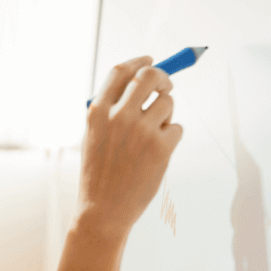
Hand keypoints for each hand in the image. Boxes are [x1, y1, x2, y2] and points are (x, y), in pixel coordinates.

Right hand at [78, 56, 183, 239]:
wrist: (103, 211)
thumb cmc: (99, 175)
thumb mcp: (93, 138)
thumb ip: (111, 110)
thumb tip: (142, 82)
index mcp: (97, 112)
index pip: (121, 71)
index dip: (138, 61)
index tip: (149, 59)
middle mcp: (119, 116)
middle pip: (150, 76)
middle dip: (162, 78)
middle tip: (165, 88)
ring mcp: (141, 130)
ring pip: (168, 103)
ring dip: (165, 115)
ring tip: (151, 139)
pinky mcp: (161, 147)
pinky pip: (177, 128)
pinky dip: (170, 139)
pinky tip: (154, 157)